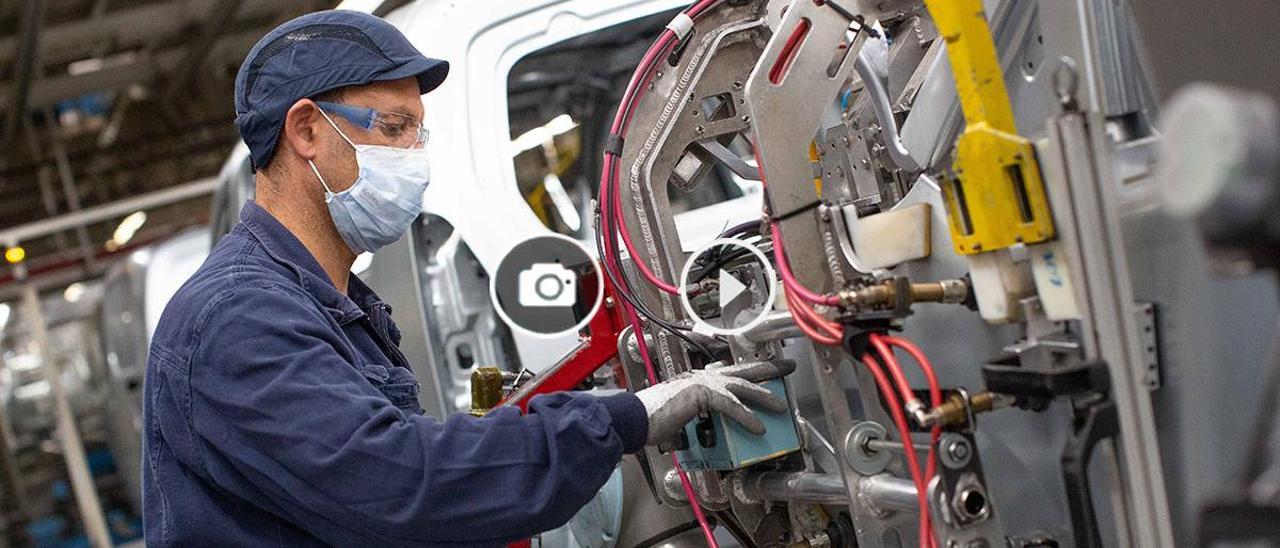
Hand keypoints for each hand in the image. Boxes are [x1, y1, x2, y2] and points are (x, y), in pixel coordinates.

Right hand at [635, 365, 787, 445]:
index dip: (748, 371)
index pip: (728, 372)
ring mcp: (701, 384)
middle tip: (787, 367)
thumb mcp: (678, 419)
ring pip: (742, 387)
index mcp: (696, 380)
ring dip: (764, 396)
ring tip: (781, 407)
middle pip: (743, 370)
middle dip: (768, 368)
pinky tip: (759, 427)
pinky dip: (747, 417)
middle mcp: (701, 377)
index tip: (763, 369)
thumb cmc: (649, 420)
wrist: (633, 418)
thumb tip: (693, 437)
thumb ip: (691, 422)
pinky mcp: (701, 395)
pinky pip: (731, 406)